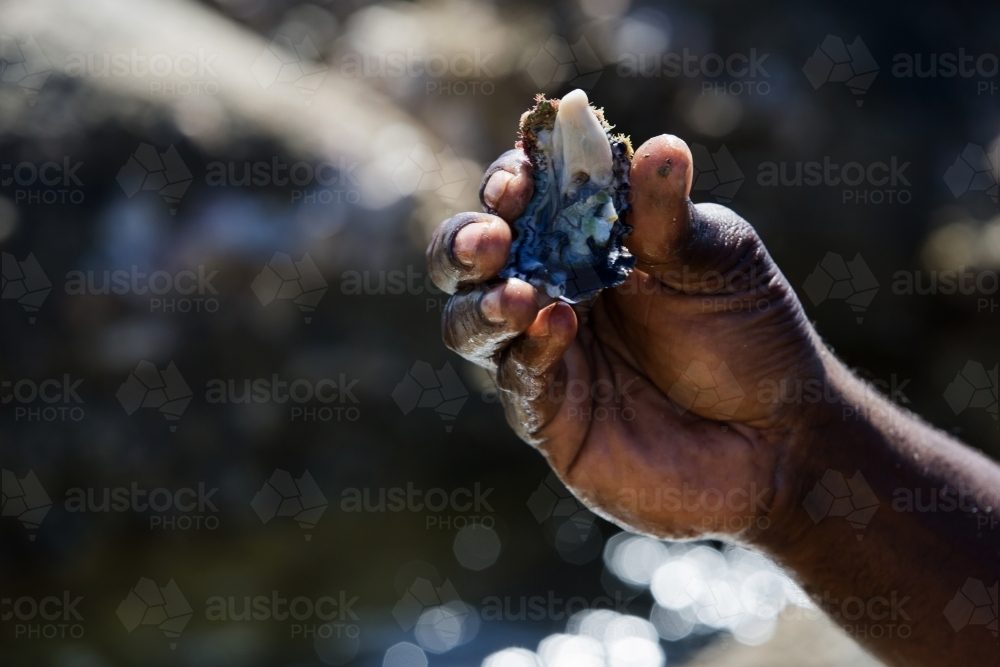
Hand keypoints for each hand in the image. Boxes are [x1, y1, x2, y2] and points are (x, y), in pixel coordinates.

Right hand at [427, 135, 827, 540]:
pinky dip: (527, 352)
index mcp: (584, 240)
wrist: (777, 437)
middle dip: (463, 243)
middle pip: (469, 260)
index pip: (521, 200)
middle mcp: (551, 291)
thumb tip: (660, 146)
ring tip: (516, 297)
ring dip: (481, 304)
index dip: (507, 183)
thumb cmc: (750, 336)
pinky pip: (515, 380)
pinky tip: (558, 328)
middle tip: (489, 239)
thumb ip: (671, 217)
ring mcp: (543, 355)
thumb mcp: (717, 263)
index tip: (518, 182)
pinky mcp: (548, 416)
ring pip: (467, 323)